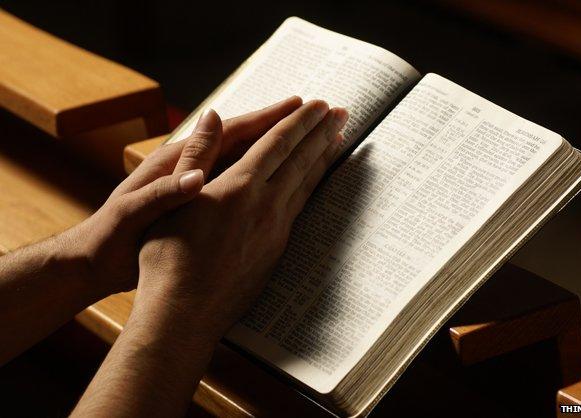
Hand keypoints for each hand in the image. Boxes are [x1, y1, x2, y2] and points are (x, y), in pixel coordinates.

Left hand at [64, 96, 303, 296]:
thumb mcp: (136, 211)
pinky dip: (267, 177)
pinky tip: (284, 179)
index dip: (266, 120)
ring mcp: (201, 184)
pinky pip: (243, 184)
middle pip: (248, 141)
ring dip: (280, 150)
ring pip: (250, 162)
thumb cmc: (114, 235)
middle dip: (283, 127)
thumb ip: (165, 191)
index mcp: (180, 162)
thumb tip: (197, 174)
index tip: (300, 107)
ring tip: (311, 140)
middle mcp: (195, 167)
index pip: (231, 134)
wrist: (98, 257)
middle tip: (318, 114)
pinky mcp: (204, 203)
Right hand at [136, 100, 348, 338]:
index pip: (277, 143)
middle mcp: (264, 206)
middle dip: (322, 133)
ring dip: (323, 159)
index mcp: (238, 187)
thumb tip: (212, 114)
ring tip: (339, 141)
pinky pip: (301, 209)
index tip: (319, 105)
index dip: (299, 121)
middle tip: (343, 113)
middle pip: (300, 160)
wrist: (184, 314)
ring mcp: (275, 231)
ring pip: (306, 185)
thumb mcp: (171, 198)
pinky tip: (315, 184)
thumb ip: (196, 154)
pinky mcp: (276, 252)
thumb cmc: (167, 257)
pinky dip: (312, 188)